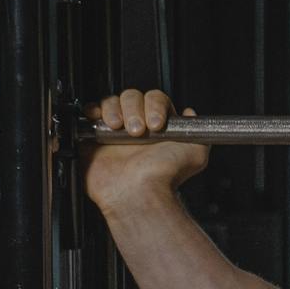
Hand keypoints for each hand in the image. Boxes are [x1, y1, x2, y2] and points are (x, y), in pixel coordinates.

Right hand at [82, 87, 208, 211]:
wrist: (140, 192)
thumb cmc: (165, 175)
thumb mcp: (196, 152)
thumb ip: (198, 131)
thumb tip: (190, 112)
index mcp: (158, 127)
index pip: (155, 98)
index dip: (155, 105)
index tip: (157, 123)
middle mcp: (136, 127)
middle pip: (131, 96)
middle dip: (134, 109)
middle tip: (137, 131)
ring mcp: (114, 132)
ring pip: (111, 102)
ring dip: (114, 110)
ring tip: (118, 129)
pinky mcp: (94, 139)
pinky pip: (91, 114)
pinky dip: (93, 110)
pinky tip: (100, 120)